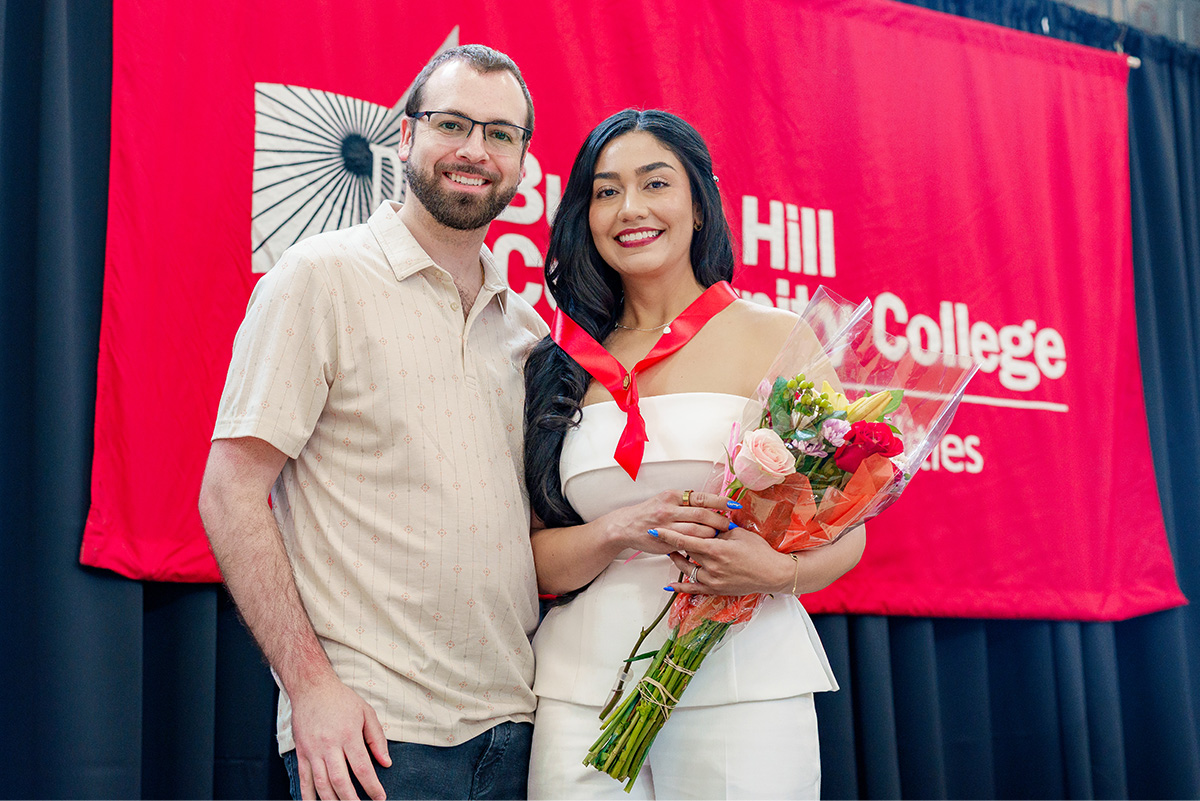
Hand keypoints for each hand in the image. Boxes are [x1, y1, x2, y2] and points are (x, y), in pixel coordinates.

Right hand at [290, 674, 391, 799]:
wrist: (311, 687)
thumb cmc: (341, 700)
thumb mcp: (366, 712)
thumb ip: (377, 738)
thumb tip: (386, 762)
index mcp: (348, 735)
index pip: (362, 767)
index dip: (372, 786)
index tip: (380, 797)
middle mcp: (329, 745)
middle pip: (340, 780)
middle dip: (352, 800)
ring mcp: (313, 750)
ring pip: (321, 783)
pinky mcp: (302, 752)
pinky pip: (303, 779)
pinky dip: (308, 795)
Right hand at [605, 489, 737, 555]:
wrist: (627, 525)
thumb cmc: (650, 513)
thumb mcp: (667, 500)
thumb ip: (686, 502)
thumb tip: (712, 505)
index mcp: (673, 496)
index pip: (702, 497)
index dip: (720, 501)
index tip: (734, 504)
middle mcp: (670, 508)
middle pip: (702, 514)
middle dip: (719, 520)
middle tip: (730, 525)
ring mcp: (667, 525)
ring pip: (697, 530)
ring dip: (711, 533)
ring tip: (721, 536)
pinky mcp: (665, 540)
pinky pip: (687, 543)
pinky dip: (700, 543)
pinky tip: (707, 545)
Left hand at [658, 524, 792, 595]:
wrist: (772, 573)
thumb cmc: (759, 551)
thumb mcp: (739, 533)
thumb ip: (719, 527)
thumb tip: (704, 518)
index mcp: (717, 550)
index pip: (686, 540)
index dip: (669, 535)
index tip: (655, 530)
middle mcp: (712, 567)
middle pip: (685, 553)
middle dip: (672, 545)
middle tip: (662, 537)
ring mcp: (713, 581)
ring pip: (687, 570)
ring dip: (677, 561)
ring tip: (670, 552)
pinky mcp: (716, 590)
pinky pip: (694, 590)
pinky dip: (681, 587)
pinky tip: (670, 584)